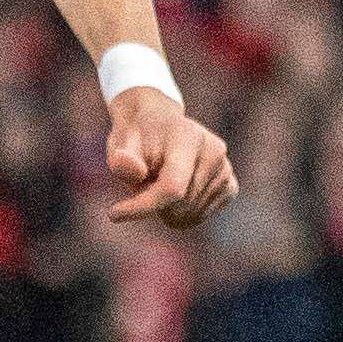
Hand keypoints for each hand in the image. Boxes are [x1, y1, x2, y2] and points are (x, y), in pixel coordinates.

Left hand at [103, 86, 236, 227]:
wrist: (157, 126)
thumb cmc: (137, 139)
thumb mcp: (120, 145)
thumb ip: (123, 161)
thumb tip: (135, 171)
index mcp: (188, 136)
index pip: (171, 187)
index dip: (143, 206)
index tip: (113, 213)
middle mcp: (214, 150)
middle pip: (180, 204)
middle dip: (154, 203)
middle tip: (145, 181)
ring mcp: (225, 168)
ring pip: (190, 214)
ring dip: (168, 208)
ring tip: (161, 182)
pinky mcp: (229, 184)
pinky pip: (203, 215)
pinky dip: (185, 213)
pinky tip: (177, 193)